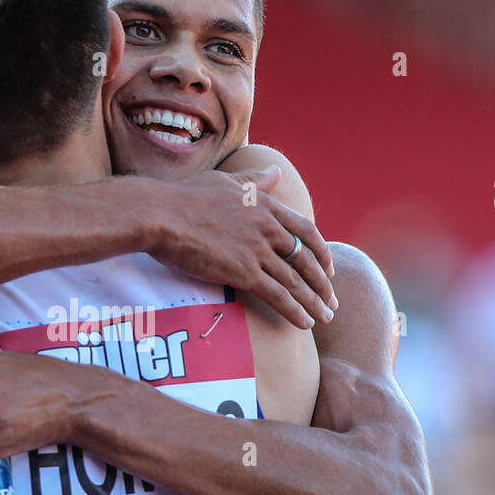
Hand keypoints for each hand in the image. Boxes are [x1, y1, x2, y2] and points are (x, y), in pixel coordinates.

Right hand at [147, 167, 335, 329]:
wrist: (162, 215)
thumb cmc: (186, 197)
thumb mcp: (226, 182)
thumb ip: (254, 181)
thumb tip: (275, 172)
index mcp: (266, 206)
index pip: (306, 230)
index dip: (321, 252)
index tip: (328, 268)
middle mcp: (268, 228)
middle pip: (306, 259)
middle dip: (322, 284)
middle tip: (331, 301)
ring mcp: (258, 251)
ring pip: (296, 281)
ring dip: (314, 302)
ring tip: (325, 318)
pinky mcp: (244, 272)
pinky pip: (278, 295)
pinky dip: (294, 310)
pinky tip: (304, 323)